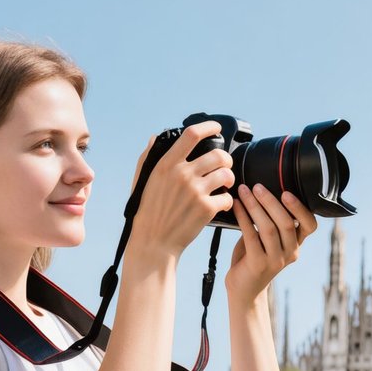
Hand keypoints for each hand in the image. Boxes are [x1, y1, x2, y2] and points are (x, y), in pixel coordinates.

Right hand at [126, 121, 234, 263]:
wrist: (153, 243)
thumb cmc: (147, 212)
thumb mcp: (142, 181)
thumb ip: (148, 157)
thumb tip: (154, 137)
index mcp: (166, 165)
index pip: (192, 135)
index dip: (209, 127)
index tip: (217, 128)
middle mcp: (182, 174)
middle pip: (218, 155)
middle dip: (227, 159)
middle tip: (225, 166)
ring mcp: (195, 191)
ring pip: (226, 174)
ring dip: (229, 179)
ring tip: (224, 185)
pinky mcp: (206, 209)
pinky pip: (228, 198)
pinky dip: (227, 201)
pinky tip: (221, 204)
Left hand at [226, 183, 318, 304]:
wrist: (244, 289)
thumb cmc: (254, 258)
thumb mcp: (267, 240)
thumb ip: (270, 221)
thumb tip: (262, 191)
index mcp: (296, 244)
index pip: (310, 225)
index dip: (300, 208)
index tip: (287, 192)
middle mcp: (290, 253)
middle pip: (286, 223)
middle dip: (271, 201)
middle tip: (257, 186)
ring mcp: (275, 260)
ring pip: (268, 228)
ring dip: (255, 206)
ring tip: (244, 192)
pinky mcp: (258, 264)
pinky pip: (251, 235)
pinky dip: (243, 217)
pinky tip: (236, 206)